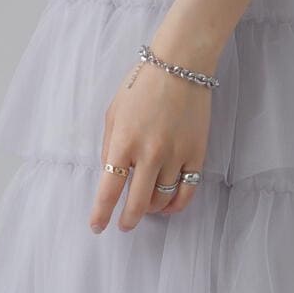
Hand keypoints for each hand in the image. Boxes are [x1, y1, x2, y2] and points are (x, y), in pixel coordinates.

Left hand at [89, 56, 212, 232]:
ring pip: (162, 199)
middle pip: (137, 203)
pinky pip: (187, 191)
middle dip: (128, 220)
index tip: (97, 227)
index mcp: (123, 142)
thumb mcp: (113, 113)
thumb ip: (109, 147)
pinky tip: (168, 206)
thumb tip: (111, 176)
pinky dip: (176, 205)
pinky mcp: (196, 154)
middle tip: (125, 225)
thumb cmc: (141, 86)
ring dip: (151, 209)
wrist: (180, 66)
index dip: (101, 214)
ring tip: (146, 207)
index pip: (109, 190)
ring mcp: (175, 155)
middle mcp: (149, 153)